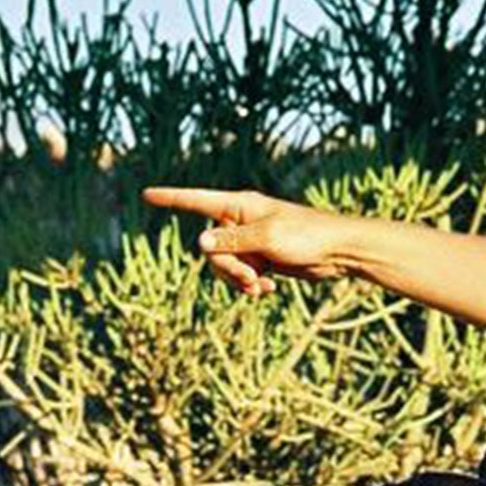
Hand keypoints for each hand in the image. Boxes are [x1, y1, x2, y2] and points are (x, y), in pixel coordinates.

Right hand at [143, 186, 350, 295]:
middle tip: (250, 277)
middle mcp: (240, 221)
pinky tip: (269, 290)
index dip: (172, 199)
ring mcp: (249, 241)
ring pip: (224, 265)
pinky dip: (250, 285)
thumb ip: (232, 241)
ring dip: (238, 280)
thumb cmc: (307, 236)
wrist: (339, 252)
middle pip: (210, 248)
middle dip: (226, 267)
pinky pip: (241, 275)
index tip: (147, 194)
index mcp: (239, 205)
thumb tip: (201, 241)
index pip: (197, 200)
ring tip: (262, 286)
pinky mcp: (261, 259)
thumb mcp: (267, 238)